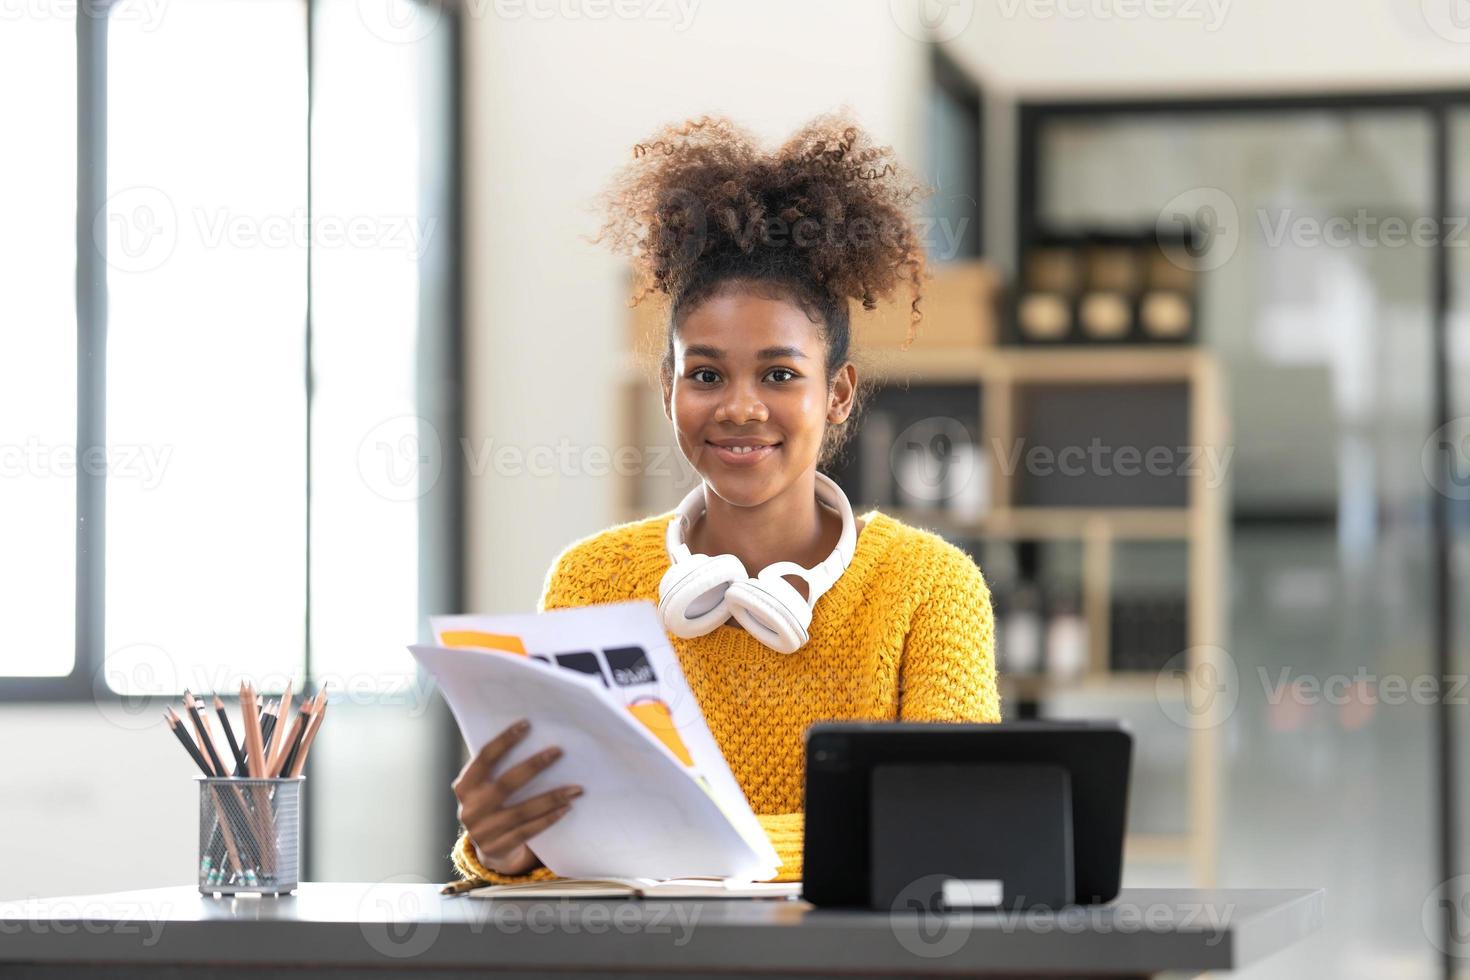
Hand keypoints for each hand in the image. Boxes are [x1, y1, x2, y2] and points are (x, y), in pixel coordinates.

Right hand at [452, 719, 581, 875]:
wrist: (488, 848)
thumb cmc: (493, 805)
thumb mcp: (486, 788)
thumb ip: (499, 769)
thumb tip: (536, 738)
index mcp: (464, 787)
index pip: (484, 758)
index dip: (504, 740)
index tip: (527, 724)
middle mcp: (469, 810)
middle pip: (506, 784)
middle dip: (534, 766)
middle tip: (558, 751)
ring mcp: (482, 832)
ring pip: (522, 811)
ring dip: (552, 797)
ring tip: (576, 787)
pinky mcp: (498, 849)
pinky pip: (528, 831)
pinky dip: (549, 818)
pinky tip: (567, 808)